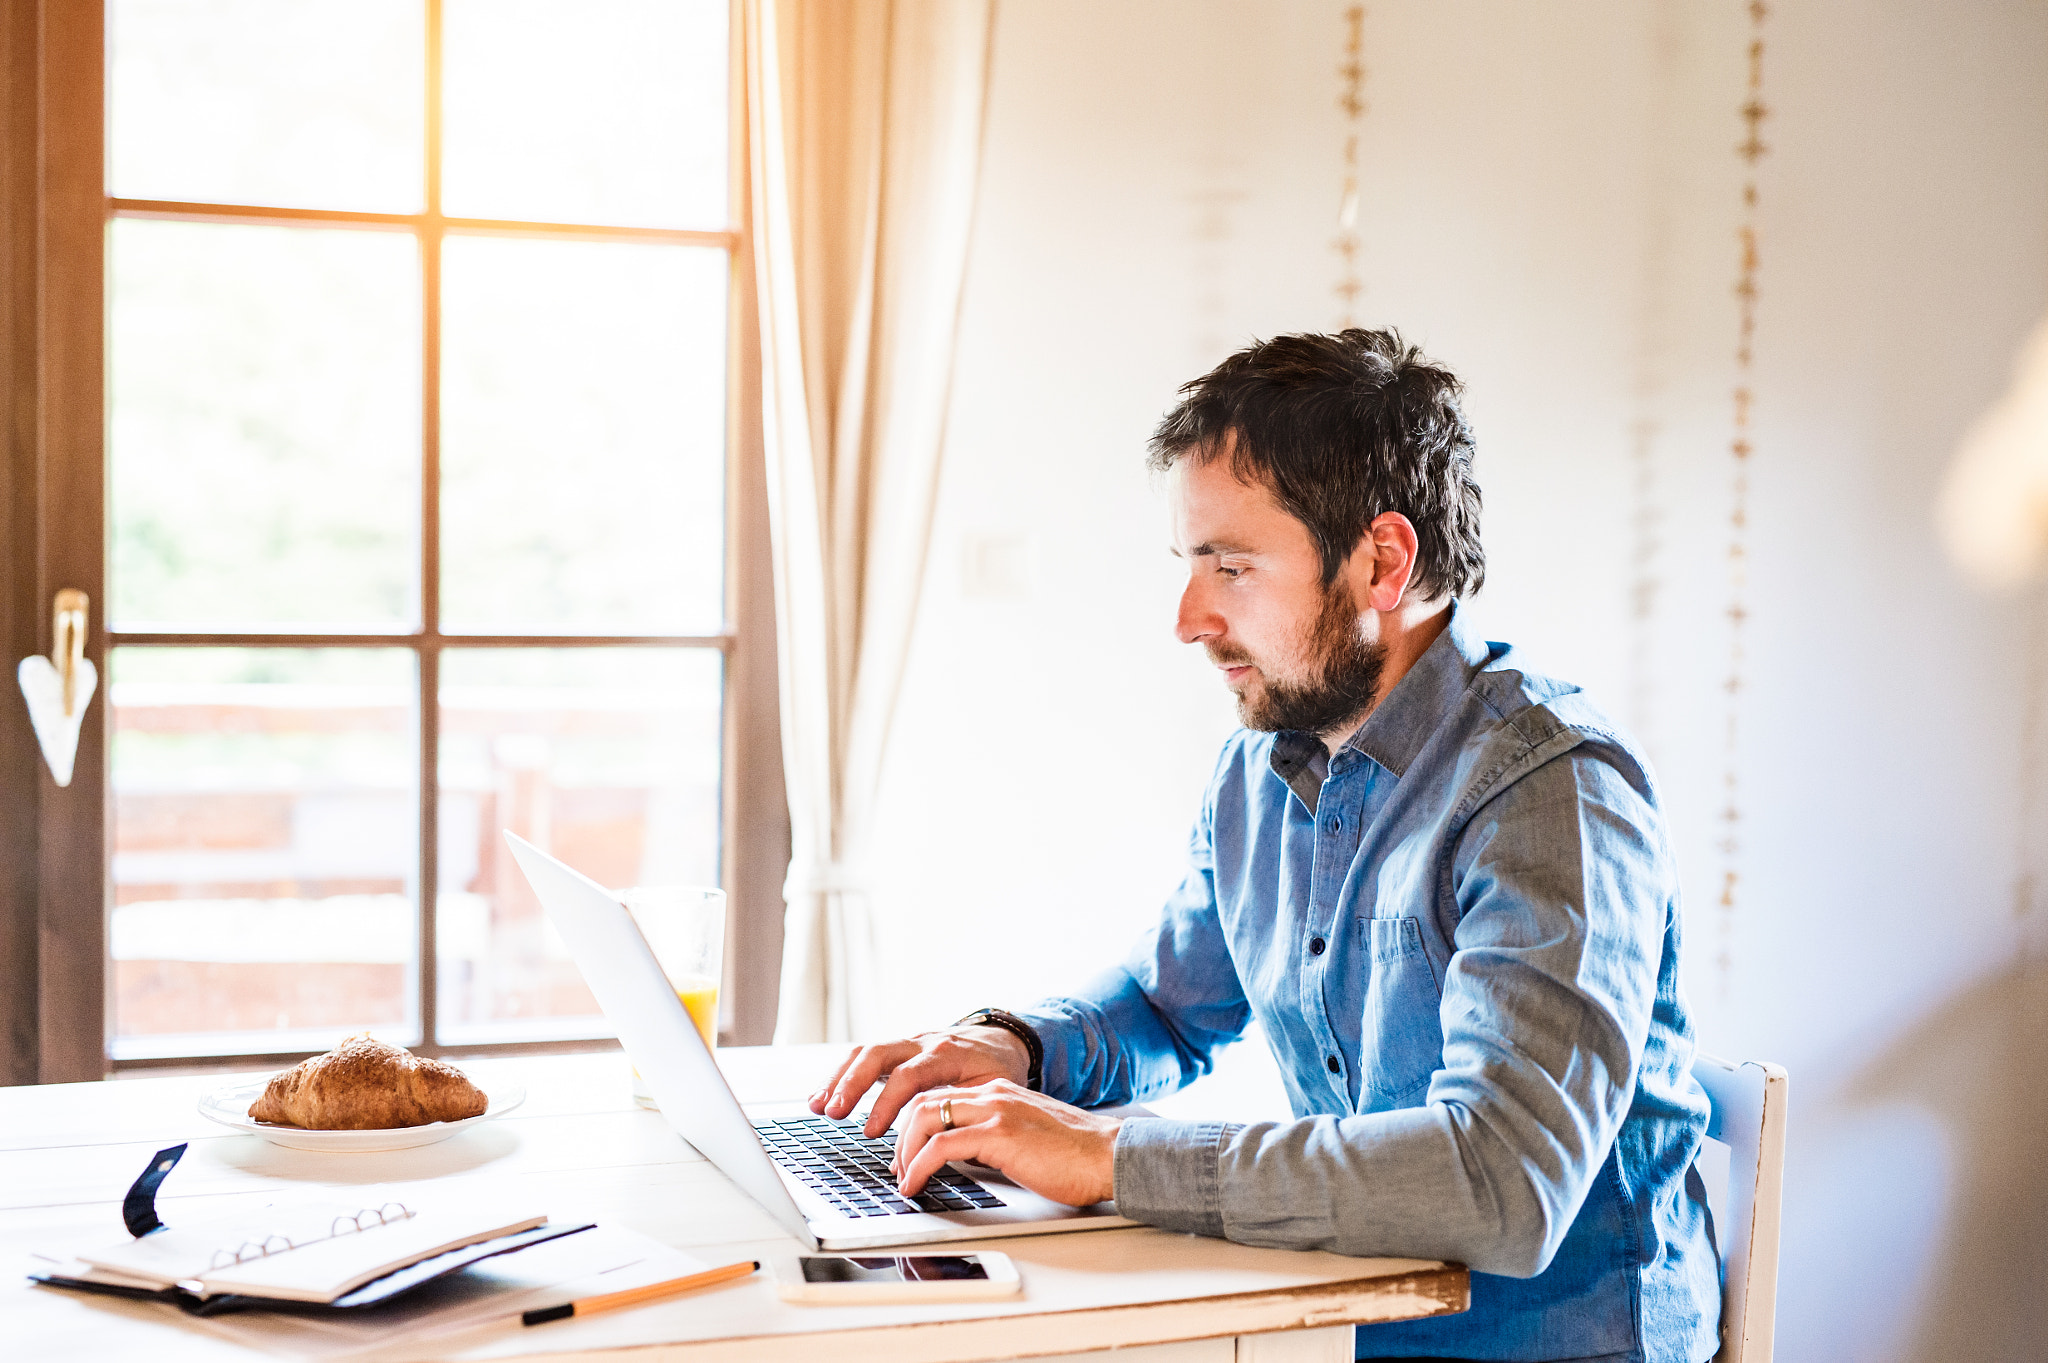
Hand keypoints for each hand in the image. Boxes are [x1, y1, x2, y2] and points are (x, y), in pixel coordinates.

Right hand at [808, 1026, 1030, 1137]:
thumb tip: (945, 1149)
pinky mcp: (897, 1049)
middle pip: (878, 1053)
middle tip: (832, 1112)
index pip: (909, 1075)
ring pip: (865, 1051)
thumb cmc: (998, 1069)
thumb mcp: (995, 1089)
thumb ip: (968, 1112)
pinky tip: (823, 1096)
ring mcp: (907, 1042)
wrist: (1002, 1038)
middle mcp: (922, 1042)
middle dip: (851, 1083)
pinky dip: (841, 1074)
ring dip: (838, 1078)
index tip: (870, 1130)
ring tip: (817, 1106)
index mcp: (947, 1053)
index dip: (887, 1103)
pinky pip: (864, 1055)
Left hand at [891, 1079, 1119, 1207]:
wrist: (1108, 1156)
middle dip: (902, 1138)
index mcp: (999, 1092)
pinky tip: (916, 1185)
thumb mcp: (1025, 1136)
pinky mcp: (999, 1134)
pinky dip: (919, 1167)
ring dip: (905, 1152)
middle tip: (898, 1168)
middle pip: (923, 1102)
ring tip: (904, 1178)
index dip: (915, 1127)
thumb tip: (965, 1157)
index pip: (940, 1097)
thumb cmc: (1076, 1156)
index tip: (907, 1155)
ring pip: (924, 1118)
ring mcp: (995, 1111)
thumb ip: (995, 1136)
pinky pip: (940, 1146)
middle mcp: (993, 1094)